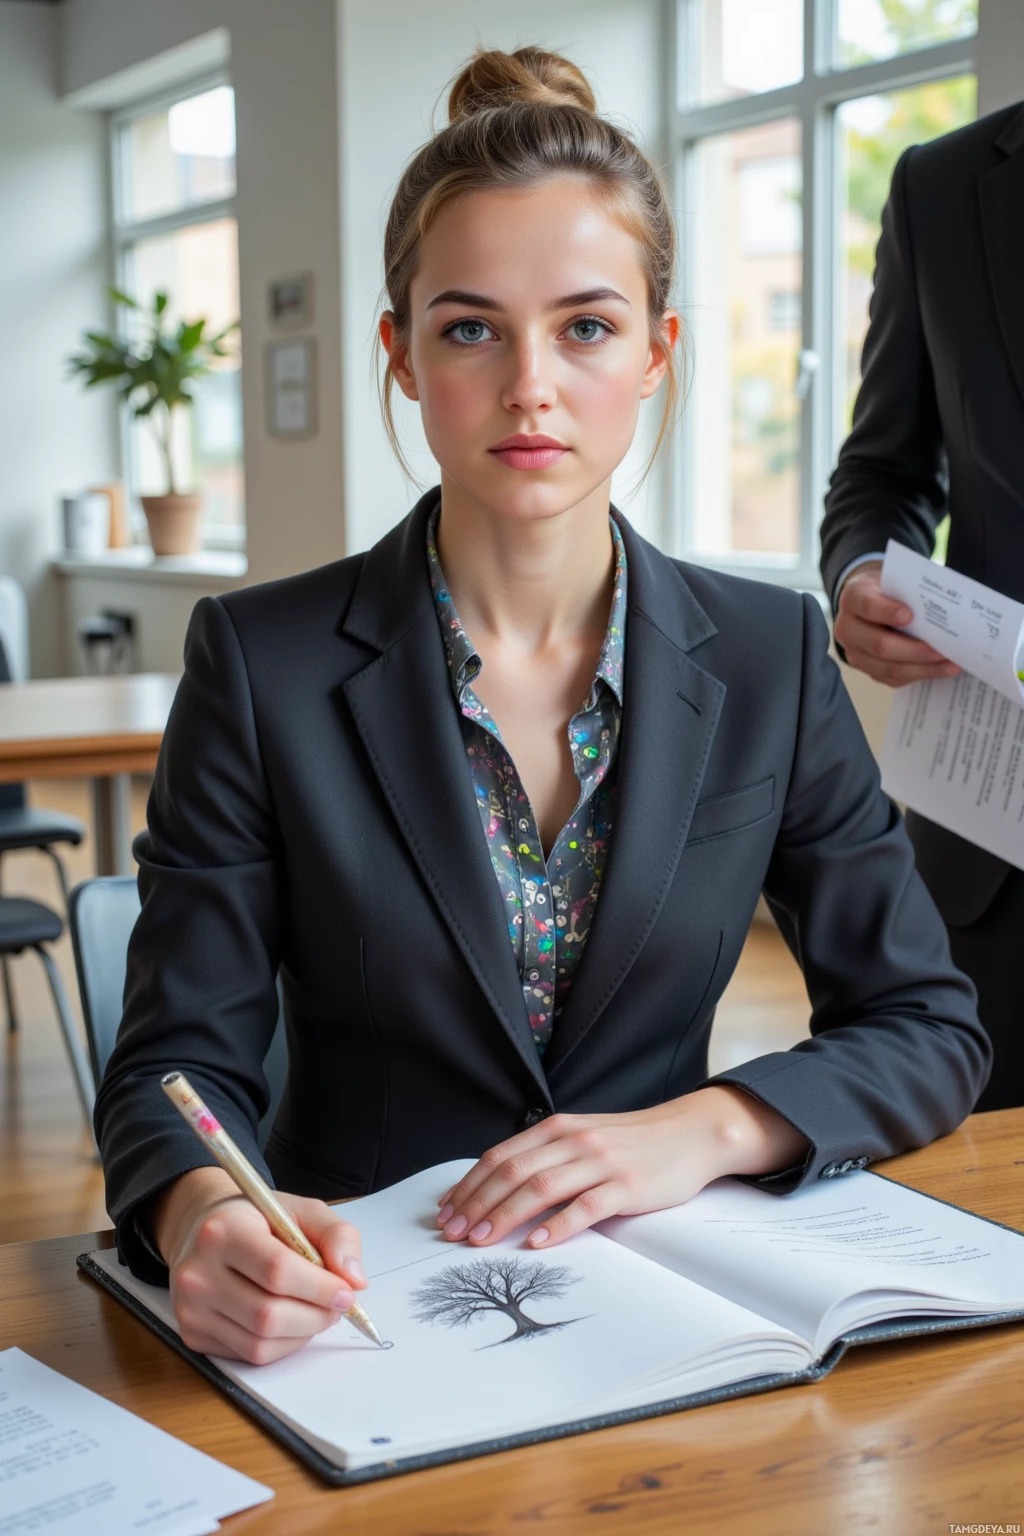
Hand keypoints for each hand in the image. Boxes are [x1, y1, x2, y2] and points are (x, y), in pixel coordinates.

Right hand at [151, 1167, 367, 1363]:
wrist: (202, 1230)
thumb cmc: (257, 1220)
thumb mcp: (301, 1210)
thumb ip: (336, 1236)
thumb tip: (355, 1280)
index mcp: (223, 1231)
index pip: (277, 1271)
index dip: (319, 1288)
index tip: (347, 1293)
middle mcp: (198, 1272)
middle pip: (269, 1315)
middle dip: (316, 1316)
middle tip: (337, 1306)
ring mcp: (190, 1308)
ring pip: (260, 1343)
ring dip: (302, 1334)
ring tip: (315, 1312)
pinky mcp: (192, 1334)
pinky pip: (248, 1355)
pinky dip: (281, 1345)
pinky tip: (289, 1321)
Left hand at [434, 1086, 809, 1249]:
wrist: (689, 1134)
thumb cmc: (632, 1143)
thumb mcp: (582, 1138)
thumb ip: (546, 1156)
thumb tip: (499, 1187)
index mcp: (558, 1128)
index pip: (501, 1156)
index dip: (469, 1185)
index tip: (446, 1211)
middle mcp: (574, 1140)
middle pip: (513, 1171)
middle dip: (477, 1203)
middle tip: (452, 1232)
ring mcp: (600, 1162)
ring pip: (541, 1187)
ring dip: (505, 1214)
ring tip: (481, 1239)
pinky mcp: (626, 1186)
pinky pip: (585, 1206)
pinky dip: (557, 1225)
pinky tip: (536, 1242)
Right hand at [834, 561, 959, 687]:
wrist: (868, 603)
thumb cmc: (886, 591)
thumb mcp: (892, 581)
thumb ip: (908, 592)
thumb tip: (942, 610)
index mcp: (853, 599)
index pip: (867, 607)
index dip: (887, 612)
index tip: (910, 615)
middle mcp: (848, 629)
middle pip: (880, 645)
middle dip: (914, 650)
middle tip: (942, 650)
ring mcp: (855, 653)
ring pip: (888, 668)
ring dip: (922, 668)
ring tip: (950, 665)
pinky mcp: (868, 669)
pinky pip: (894, 678)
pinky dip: (920, 674)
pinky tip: (940, 669)